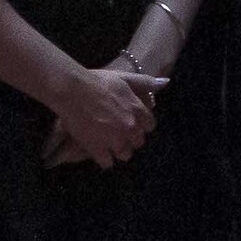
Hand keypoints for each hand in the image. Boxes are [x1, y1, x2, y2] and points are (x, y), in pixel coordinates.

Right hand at [42, 55, 163, 167]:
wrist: (74, 90)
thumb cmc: (99, 81)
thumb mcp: (125, 78)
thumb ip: (145, 82)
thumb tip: (165, 82)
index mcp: (138, 111)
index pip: (149, 126)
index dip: (141, 125)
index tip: (133, 124)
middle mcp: (130, 128)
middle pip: (138, 142)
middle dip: (130, 139)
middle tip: (119, 134)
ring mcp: (114, 140)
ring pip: (125, 154)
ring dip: (119, 150)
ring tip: (109, 144)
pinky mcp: (98, 149)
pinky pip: (107, 163)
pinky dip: (104, 159)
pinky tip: (98, 152)